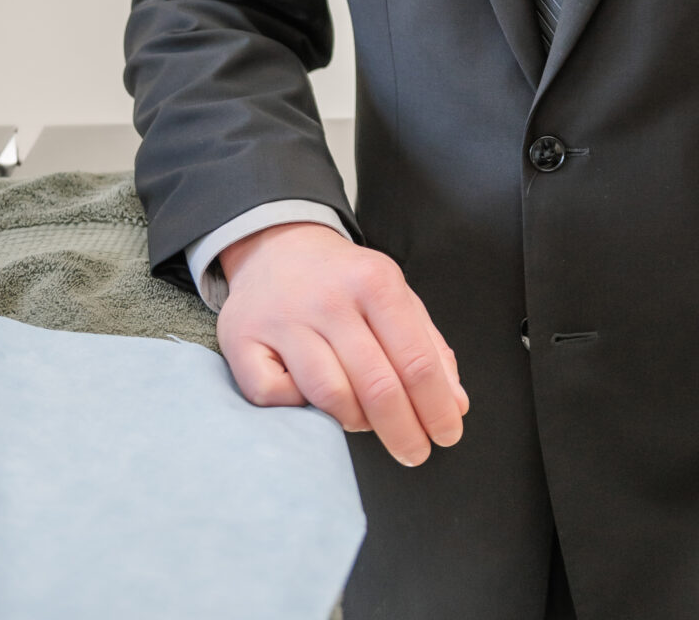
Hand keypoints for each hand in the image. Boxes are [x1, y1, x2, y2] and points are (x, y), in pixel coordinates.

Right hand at [216, 222, 468, 465]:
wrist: (277, 246)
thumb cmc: (344, 282)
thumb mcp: (395, 295)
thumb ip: (428, 346)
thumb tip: (456, 404)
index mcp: (375, 281)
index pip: (416, 360)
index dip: (436, 406)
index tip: (447, 435)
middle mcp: (329, 299)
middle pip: (377, 384)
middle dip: (403, 430)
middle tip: (416, 453)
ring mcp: (283, 319)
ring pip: (329, 395)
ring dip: (355, 422)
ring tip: (366, 423)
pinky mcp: (242, 339)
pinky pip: (274, 396)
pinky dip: (296, 409)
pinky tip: (309, 399)